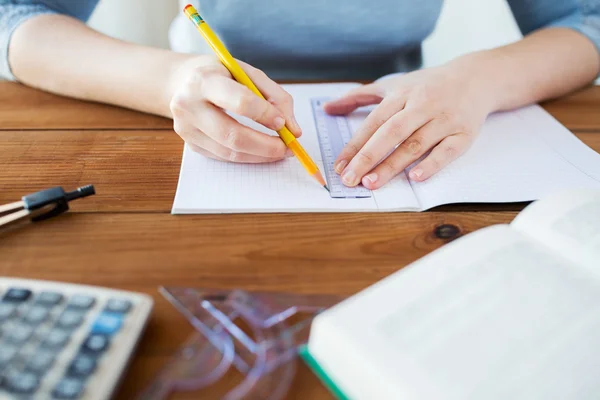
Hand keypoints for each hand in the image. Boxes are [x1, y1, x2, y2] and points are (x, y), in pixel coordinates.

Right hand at [169, 56, 300, 162]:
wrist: (181, 82)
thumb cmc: (221, 75)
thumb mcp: (248, 73)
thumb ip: (276, 97)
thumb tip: (293, 129)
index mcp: (204, 80)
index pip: (240, 102)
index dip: (265, 115)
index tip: (283, 123)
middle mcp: (189, 105)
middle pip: (233, 135)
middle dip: (266, 146)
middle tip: (288, 148)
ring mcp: (186, 127)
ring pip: (229, 152)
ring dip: (260, 155)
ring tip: (279, 151)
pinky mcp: (190, 143)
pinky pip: (224, 157)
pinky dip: (247, 156)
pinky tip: (260, 151)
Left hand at [324, 64, 492, 188]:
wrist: (476, 78)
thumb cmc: (428, 86)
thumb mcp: (393, 85)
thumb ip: (359, 97)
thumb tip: (327, 107)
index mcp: (402, 94)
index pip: (374, 122)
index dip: (355, 144)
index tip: (339, 165)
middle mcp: (422, 105)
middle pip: (392, 133)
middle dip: (368, 157)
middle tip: (350, 179)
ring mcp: (444, 119)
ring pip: (416, 144)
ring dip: (393, 165)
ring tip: (372, 183)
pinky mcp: (464, 133)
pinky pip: (448, 150)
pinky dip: (432, 164)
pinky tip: (415, 177)